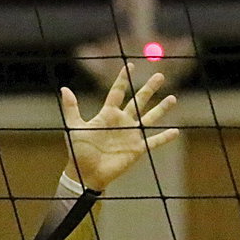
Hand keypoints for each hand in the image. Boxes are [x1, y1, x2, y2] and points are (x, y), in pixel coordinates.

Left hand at [60, 64, 178, 191]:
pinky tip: (176, 132)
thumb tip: (64, 88)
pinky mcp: (136, 149)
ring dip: (161, 108)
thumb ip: (72, 108)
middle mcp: (122, 122)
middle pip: (138, 101)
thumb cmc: (78, 152)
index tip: (131, 66)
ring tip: (173, 98)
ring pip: (149, 117)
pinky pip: (153, 142)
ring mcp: (131, 135)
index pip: (117, 92)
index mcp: (107, 114)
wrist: (86, 174)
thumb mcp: (74, 127)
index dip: (123, 79)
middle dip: (149, 89)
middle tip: (160, 76)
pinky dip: (164, 138)